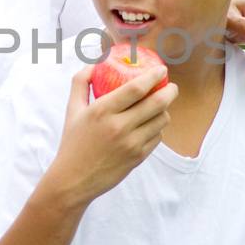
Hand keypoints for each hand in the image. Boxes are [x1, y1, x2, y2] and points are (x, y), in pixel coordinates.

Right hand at [47, 64, 175, 206]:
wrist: (74, 180)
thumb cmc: (72, 142)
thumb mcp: (72, 110)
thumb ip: (81, 83)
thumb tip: (93, 64)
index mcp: (102, 111)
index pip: (136, 88)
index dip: (154, 76)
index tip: (162, 70)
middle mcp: (119, 127)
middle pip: (157, 103)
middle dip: (170, 91)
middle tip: (172, 87)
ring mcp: (131, 144)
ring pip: (161, 121)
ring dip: (165, 110)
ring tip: (160, 106)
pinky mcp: (138, 157)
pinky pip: (157, 137)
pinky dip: (157, 128)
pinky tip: (151, 125)